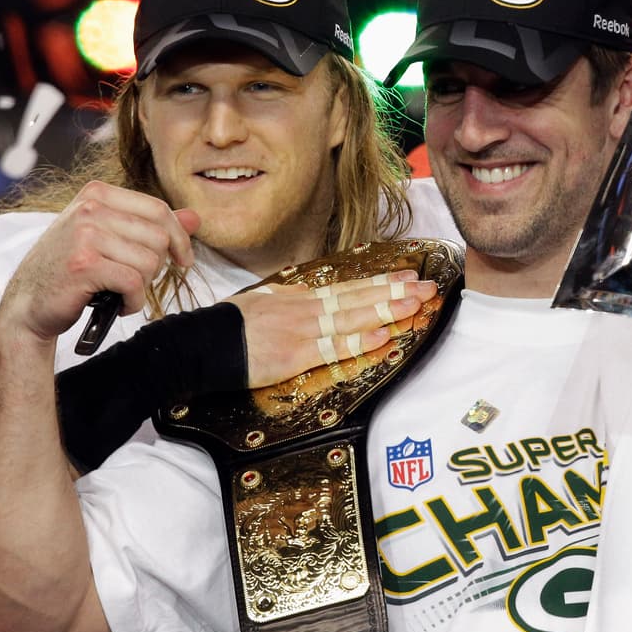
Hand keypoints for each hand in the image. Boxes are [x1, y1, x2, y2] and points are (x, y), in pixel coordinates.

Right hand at [0, 181, 199, 341]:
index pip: (158, 210)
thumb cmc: (71, 270)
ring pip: (150, 261)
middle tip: (134, 280)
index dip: (179, 238)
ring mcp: (85, 234)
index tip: (184, 259)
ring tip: (121, 292)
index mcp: (97, 194)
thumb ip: (151, 225)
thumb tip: (195, 217)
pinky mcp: (84, 264)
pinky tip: (118, 305)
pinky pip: (134, 283)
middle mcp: (90, 208)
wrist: (28, 304)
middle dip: (156, 266)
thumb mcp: (109, 238)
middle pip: (158, 237)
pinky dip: (133, 301)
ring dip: (142, 286)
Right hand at [227, 271, 438, 388]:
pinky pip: (333, 346)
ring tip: (415, 303)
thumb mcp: (261, 300)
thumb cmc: (229, 325)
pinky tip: (383, 336)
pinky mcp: (295, 354)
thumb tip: (307, 291)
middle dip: (395, 291)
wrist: (203, 343)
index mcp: (299, 297)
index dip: (380, 282)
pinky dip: (360, 341)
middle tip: (428, 286)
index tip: (407, 276)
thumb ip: (288, 296)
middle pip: (358, 297)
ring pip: (353, 317)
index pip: (348, 287)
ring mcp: (303, 330)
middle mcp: (306, 308)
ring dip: (386, 309)